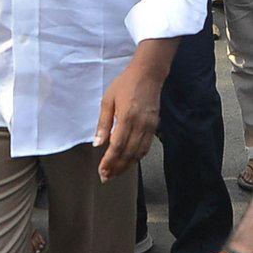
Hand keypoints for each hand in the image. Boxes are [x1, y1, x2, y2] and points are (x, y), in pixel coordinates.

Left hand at [94, 61, 161, 181]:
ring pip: (138, 153)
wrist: (148, 74)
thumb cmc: (124, 85)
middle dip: (116, 168)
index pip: (117, 146)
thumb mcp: (107, 100)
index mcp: (126, 118)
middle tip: (106, 177)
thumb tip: (98, 143)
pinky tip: (129, 162)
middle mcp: (140, 125)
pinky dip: (137, 157)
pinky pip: (146, 147)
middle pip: (128, 154)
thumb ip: (103, 123)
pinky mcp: (154, 126)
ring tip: (115, 173)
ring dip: (126, 166)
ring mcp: (149, 126)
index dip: (109, 161)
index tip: (102, 171)